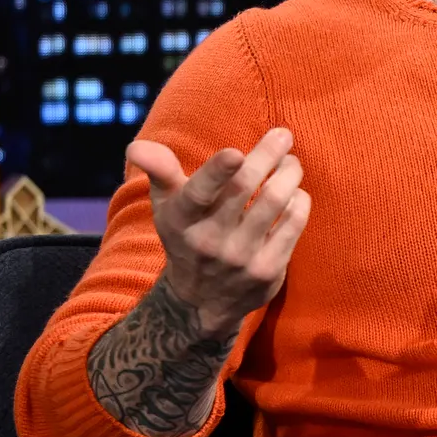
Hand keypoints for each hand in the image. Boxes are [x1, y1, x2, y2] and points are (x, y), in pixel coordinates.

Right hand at [123, 126, 310, 336]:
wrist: (202, 300)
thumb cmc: (187, 235)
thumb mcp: (166, 206)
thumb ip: (159, 171)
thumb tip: (137, 146)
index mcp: (180, 220)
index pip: (197, 193)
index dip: (216, 172)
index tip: (235, 152)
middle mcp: (209, 240)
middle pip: (245, 187)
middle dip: (268, 155)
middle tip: (282, 136)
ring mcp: (241, 258)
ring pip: (276, 201)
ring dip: (289, 173)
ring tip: (291, 163)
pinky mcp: (268, 270)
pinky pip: (294, 223)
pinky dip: (299, 200)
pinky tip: (295, 193)